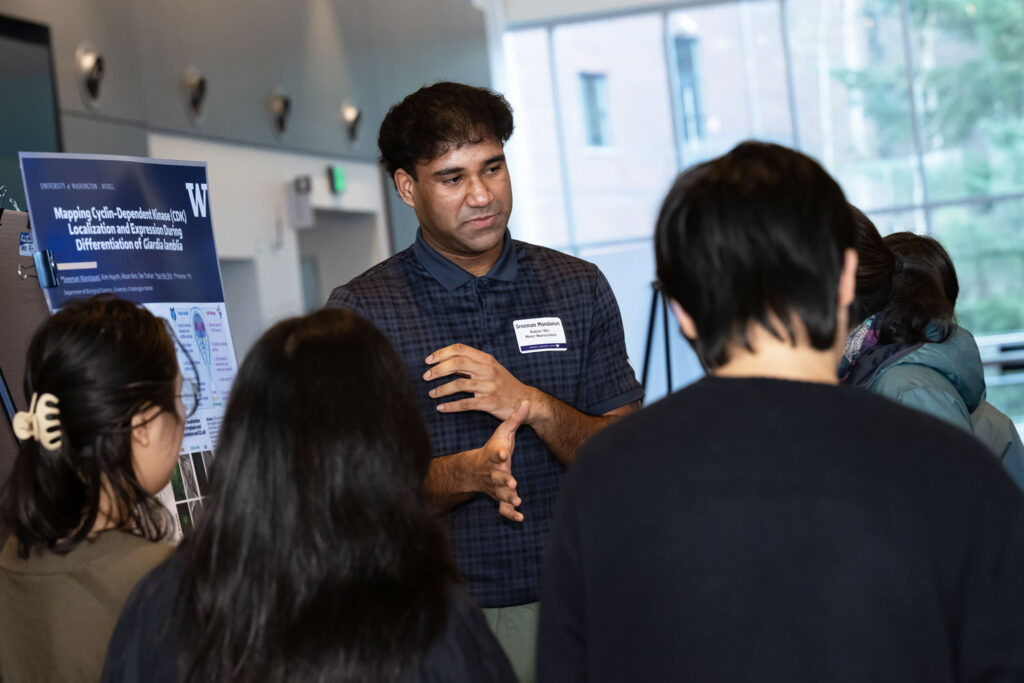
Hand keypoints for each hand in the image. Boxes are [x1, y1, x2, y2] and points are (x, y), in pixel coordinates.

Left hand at [425, 343, 534, 420]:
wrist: (525, 401)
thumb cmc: (505, 385)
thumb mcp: (492, 369)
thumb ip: (472, 365)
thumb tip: (447, 363)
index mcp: (486, 359)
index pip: (460, 349)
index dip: (441, 353)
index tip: (428, 360)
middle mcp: (488, 370)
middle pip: (457, 363)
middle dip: (438, 369)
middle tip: (426, 376)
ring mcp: (489, 386)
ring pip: (459, 384)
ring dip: (441, 389)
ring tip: (431, 393)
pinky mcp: (490, 402)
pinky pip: (466, 403)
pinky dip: (451, 406)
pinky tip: (441, 407)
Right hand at [471, 400, 528, 521]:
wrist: (474, 470)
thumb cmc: (493, 448)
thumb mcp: (502, 432)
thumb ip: (515, 419)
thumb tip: (527, 401)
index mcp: (494, 455)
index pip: (495, 453)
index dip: (499, 453)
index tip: (503, 454)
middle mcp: (493, 472)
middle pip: (497, 476)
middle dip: (504, 480)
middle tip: (511, 483)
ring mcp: (495, 486)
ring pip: (500, 494)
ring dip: (508, 498)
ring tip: (516, 500)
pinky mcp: (498, 498)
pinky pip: (503, 509)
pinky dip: (510, 515)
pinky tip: (520, 518)